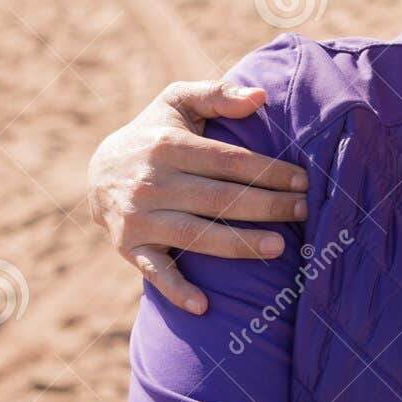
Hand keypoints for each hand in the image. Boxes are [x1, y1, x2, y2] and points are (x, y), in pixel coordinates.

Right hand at [86, 80, 308, 312]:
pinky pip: (154, 273)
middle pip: (220, 199)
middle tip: (305, 211)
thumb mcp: (178, 103)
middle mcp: (151, 182)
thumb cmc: (155, 133)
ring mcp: (138, 217)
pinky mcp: (129, 246)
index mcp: (167, 146)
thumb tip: (261, 97)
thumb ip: (218, 95)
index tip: (304, 181)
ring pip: (196, 235)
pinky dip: (176, 290)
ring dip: (239, 244)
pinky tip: (204, 306)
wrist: (97, 170)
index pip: (230, 162)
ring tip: (280, 246)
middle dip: (267, 206)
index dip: (270, 172)